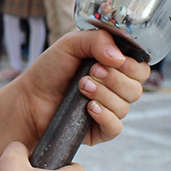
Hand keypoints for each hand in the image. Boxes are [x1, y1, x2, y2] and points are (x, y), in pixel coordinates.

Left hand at [2, 30, 147, 148]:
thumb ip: (98, 40)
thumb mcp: (71, 43)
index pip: (141, 68)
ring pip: (126, 106)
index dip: (130, 65)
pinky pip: (116, 127)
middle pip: (137, 88)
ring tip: (80, 87)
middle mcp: (115, 88)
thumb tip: (118, 57)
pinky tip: (88, 108)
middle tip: (91, 72)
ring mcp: (109, 110)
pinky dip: (104, 116)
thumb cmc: (50, 69)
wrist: (29, 98)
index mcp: (114, 66)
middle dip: (114, 79)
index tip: (110, 60)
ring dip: (103, 94)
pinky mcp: (101, 130)